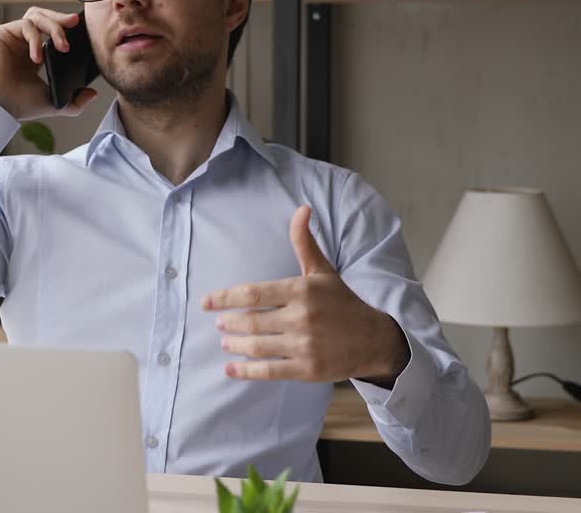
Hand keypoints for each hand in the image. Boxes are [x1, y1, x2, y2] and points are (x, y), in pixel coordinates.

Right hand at [0, 7, 97, 120]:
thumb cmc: (18, 105)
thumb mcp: (53, 103)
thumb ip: (74, 101)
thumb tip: (92, 94)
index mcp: (31, 54)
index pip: (48, 30)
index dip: (63, 27)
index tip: (80, 30)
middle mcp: (20, 42)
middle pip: (42, 16)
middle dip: (60, 18)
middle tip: (75, 23)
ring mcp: (10, 37)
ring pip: (35, 16)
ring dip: (53, 27)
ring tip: (63, 46)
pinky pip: (24, 25)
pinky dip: (35, 39)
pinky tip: (37, 58)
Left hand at [202, 205, 409, 386]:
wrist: (374, 340)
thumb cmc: (342, 302)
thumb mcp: (323, 271)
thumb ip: (305, 242)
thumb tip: (301, 209)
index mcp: (301, 291)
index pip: (252, 294)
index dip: (224, 298)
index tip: (206, 302)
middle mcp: (301, 318)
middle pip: (251, 321)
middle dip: (229, 322)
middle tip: (220, 323)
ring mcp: (304, 346)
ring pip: (257, 346)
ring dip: (235, 344)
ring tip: (226, 342)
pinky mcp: (307, 370)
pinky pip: (269, 371)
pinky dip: (246, 372)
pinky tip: (231, 369)